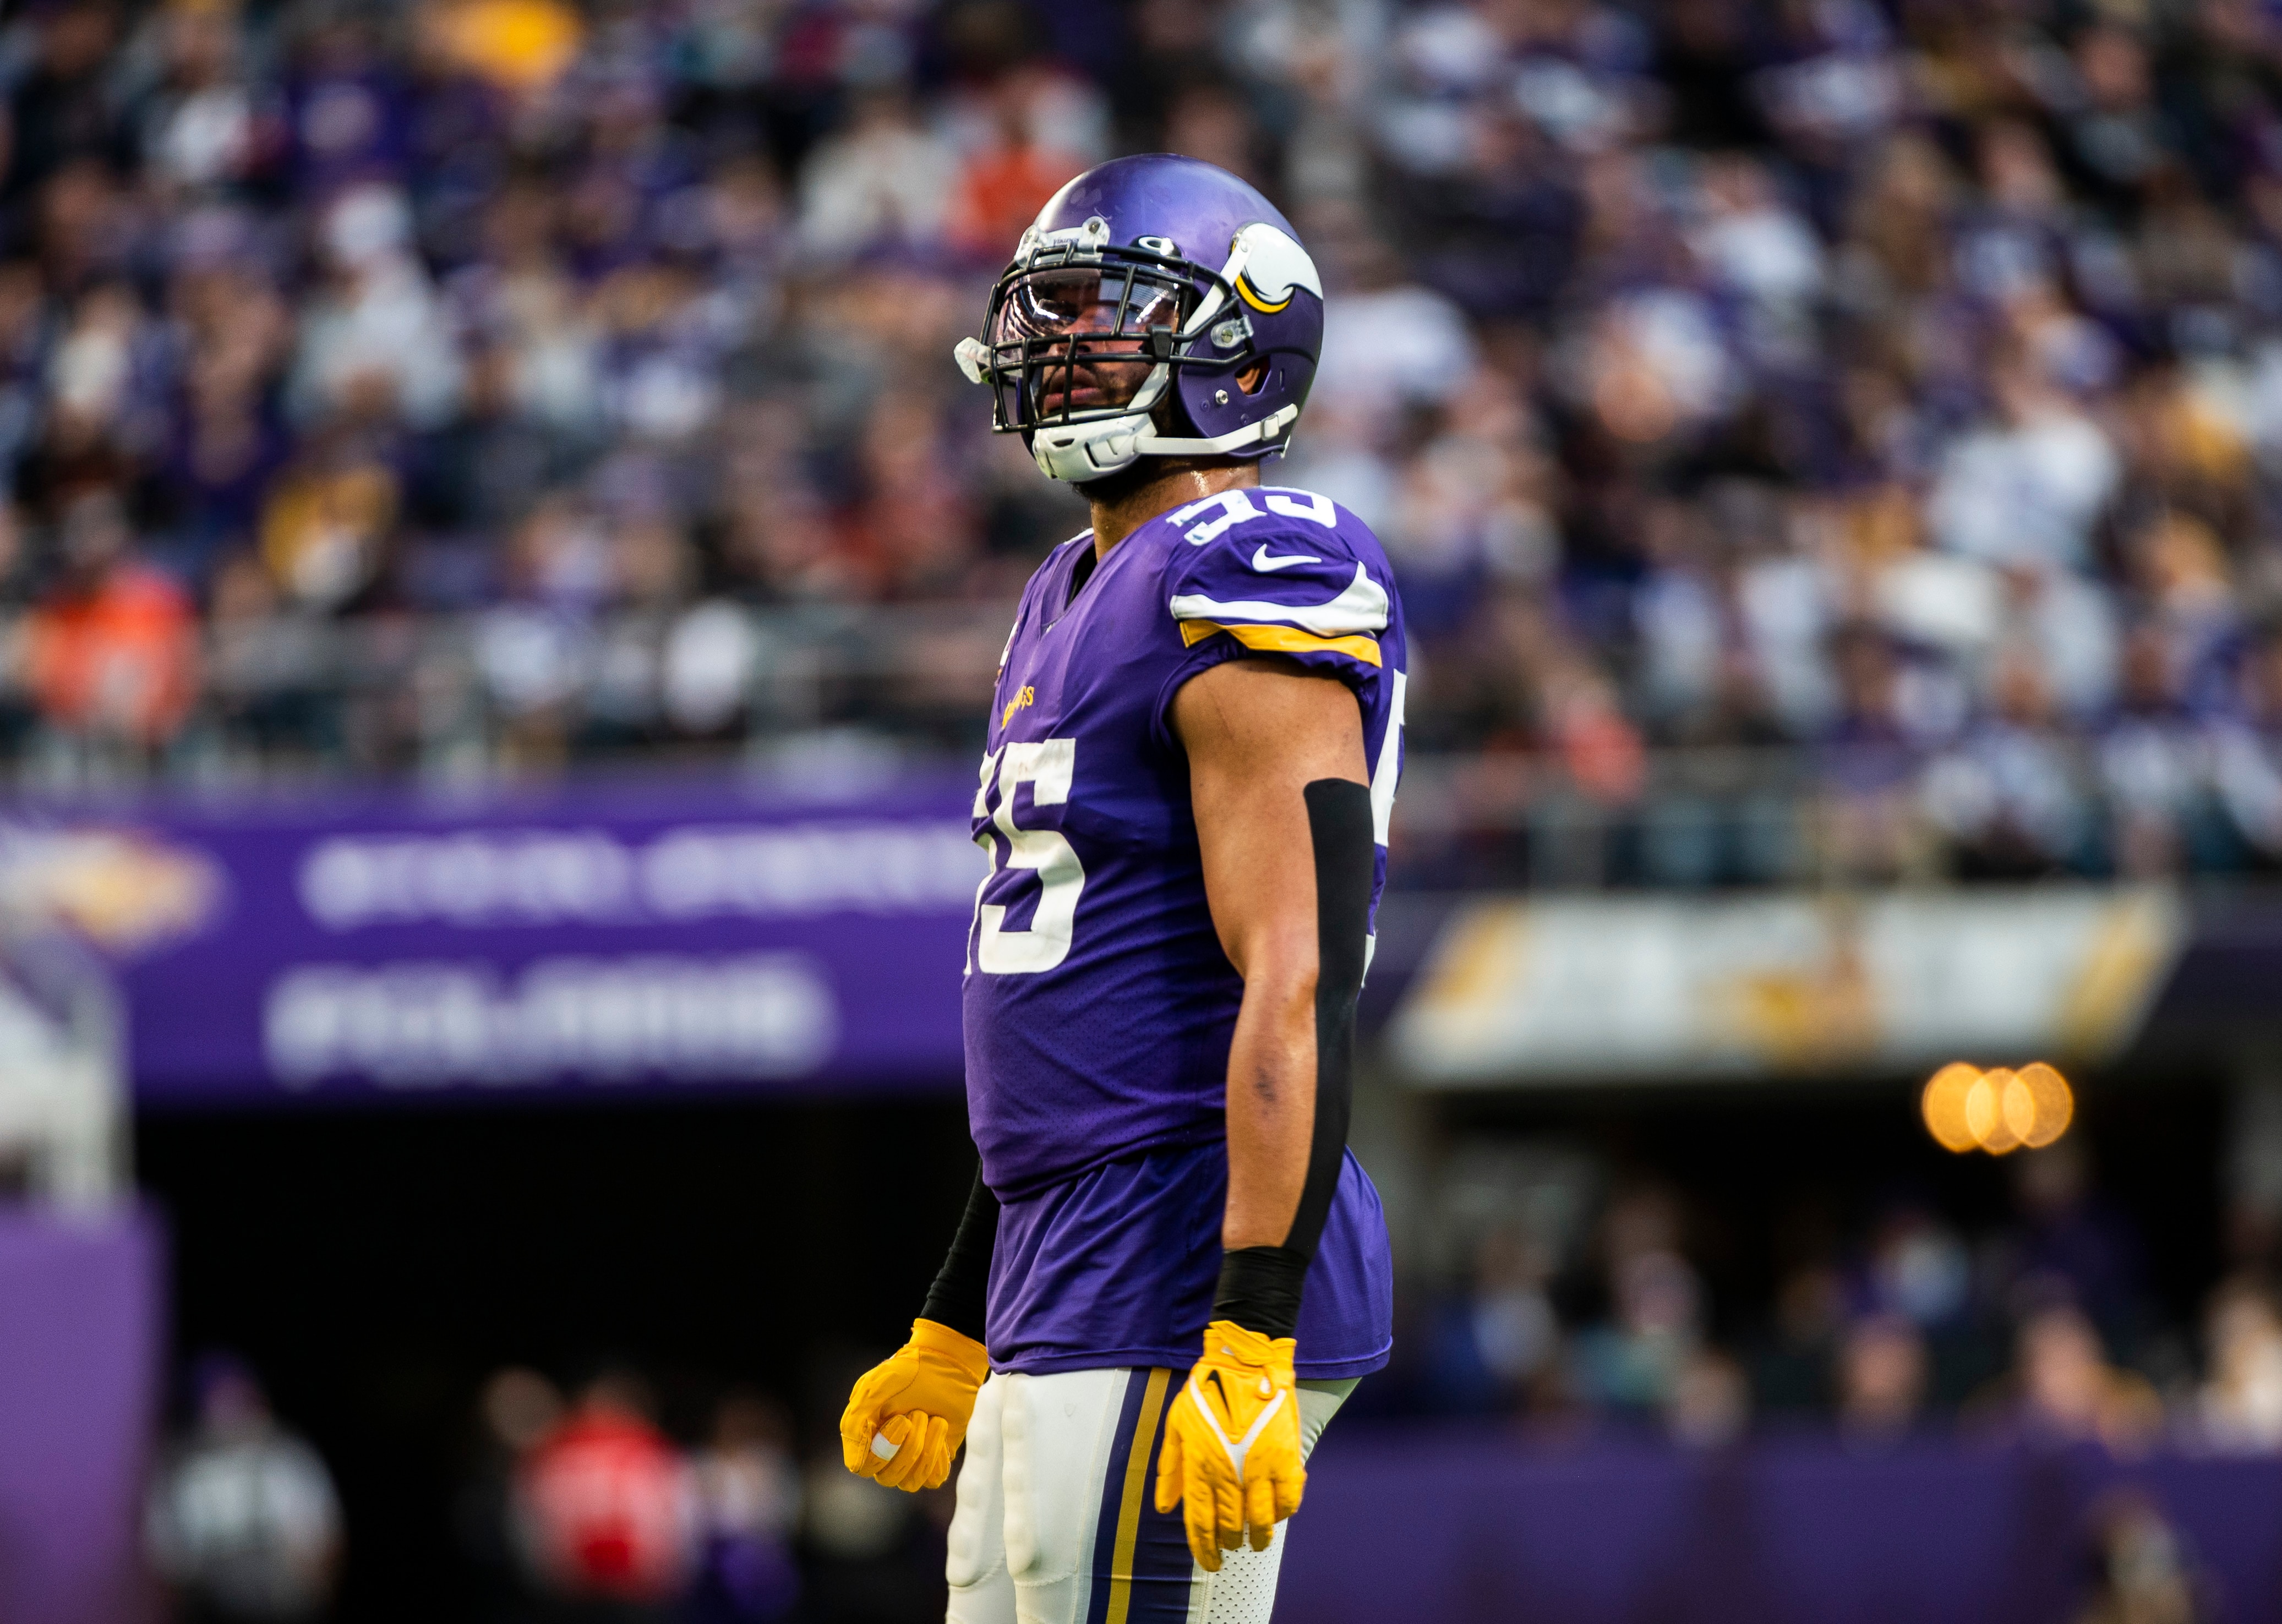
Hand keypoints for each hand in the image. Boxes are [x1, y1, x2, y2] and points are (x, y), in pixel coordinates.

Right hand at [838, 1318, 990, 1490]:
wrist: (946, 1361)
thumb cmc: (906, 1371)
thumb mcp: (872, 1388)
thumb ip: (855, 1423)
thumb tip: (854, 1465)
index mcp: (866, 1436)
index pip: (864, 1468)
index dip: (881, 1452)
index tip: (900, 1420)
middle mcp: (887, 1452)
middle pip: (888, 1478)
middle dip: (908, 1447)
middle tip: (918, 1413)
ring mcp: (912, 1457)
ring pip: (910, 1482)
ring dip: (924, 1449)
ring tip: (932, 1418)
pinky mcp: (937, 1457)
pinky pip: (934, 1480)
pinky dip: (938, 1456)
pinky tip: (941, 1429)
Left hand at [1153, 1319, 1304, 1568]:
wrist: (1245, 1362)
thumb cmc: (1206, 1392)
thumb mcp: (1177, 1426)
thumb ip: (1171, 1469)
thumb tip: (1165, 1507)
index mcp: (1200, 1467)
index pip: (1200, 1524)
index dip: (1205, 1549)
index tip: (1210, 1563)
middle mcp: (1230, 1474)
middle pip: (1231, 1527)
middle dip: (1230, 1543)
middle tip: (1231, 1547)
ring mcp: (1261, 1468)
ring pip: (1262, 1521)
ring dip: (1259, 1537)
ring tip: (1256, 1541)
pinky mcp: (1286, 1458)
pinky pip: (1289, 1499)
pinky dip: (1284, 1513)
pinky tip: (1278, 1515)